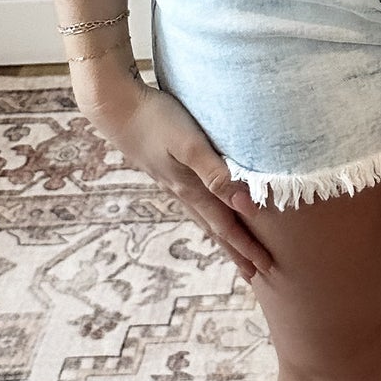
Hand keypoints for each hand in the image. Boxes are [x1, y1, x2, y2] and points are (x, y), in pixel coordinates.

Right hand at [72, 60, 274, 282]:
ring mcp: (172, 180)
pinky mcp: (166, 168)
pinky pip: (194, 201)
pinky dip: (206, 214)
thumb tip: (247, 204)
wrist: (115, 106)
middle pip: (214, 227)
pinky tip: (206, 209)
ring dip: (220, 235)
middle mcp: (181, 190)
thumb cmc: (157, 119)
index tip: (266, 267)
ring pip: (202, 216)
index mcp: (191, 188)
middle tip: (254, 274)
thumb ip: (215, 172)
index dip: (246, 246)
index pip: (225, 225)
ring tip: (233, 250)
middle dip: (235, 250)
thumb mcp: (189, 144)